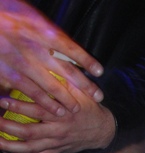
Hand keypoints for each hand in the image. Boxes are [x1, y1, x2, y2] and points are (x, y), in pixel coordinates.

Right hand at [0, 0, 103, 114]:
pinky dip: (44, 102)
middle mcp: (33, 45)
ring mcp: (21, 60)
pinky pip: (30, 91)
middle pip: (64, 69)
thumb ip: (46, 33)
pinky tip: (56, 110)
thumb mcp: (28, 16)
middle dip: (84, 85)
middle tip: (98, 97)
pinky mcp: (9, 72)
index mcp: (40, 29)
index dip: (85, 59)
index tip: (100, 71)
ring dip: (65, 98)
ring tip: (76, 109)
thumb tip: (62, 46)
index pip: (69, 46)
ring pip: (49, 84)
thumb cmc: (7, 14)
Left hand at [0, 84, 115, 152]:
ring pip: (29, 149)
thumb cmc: (88, 107)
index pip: (38, 110)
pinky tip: (7, 152)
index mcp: (63, 114)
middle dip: (7, 127)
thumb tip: (48, 55)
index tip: (1, 99)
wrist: (102, 130)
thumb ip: (63, 76)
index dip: (18, 105)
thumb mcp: (80, 90)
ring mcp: (55, 143)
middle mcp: (57, 131)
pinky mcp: (55, 151)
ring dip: (9, 146)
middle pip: (28, 133)